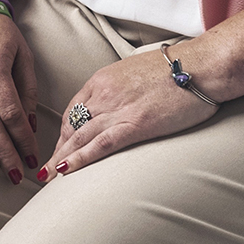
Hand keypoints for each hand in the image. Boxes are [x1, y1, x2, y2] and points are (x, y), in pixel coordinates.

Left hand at [38, 46, 216, 180]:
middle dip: (56, 149)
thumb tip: (120, 102)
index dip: (64, 132)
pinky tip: (67, 170)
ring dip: (61, 158)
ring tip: (47, 177)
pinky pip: (100, 145)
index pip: (74, 109)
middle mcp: (104, 93)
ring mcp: (118, 109)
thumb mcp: (136, 71)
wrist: (200, 66)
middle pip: (71, 125)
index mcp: (103, 79)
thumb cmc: (176, 69)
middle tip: (44, 169)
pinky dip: (80, 158)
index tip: (60, 147)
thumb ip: (121, 87)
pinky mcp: (135, 124)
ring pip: (79, 137)